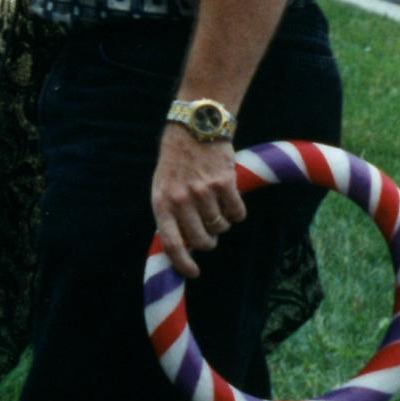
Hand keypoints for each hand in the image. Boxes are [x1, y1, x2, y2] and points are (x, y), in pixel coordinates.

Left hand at [150, 128, 245, 279]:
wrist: (194, 127)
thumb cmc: (176, 163)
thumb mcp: (162, 187)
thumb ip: (170, 215)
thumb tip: (182, 248)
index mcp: (162, 203)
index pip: (172, 244)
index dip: (183, 264)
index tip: (193, 273)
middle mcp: (181, 199)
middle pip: (202, 241)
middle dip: (208, 241)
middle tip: (209, 230)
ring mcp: (203, 192)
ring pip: (221, 227)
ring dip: (223, 222)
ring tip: (216, 205)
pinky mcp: (225, 183)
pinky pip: (237, 213)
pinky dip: (237, 211)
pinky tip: (230, 198)